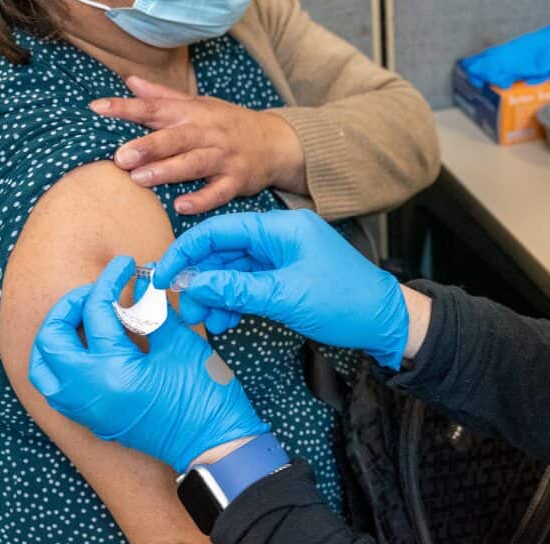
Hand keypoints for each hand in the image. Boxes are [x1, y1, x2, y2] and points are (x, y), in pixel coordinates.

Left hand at [29, 256, 269, 472]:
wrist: (215, 444)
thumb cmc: (204, 395)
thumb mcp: (180, 344)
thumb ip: (152, 311)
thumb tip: (139, 284)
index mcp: (109, 371)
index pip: (96, 312)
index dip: (111, 280)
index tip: (126, 264)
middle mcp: (86, 393)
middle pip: (51, 340)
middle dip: (69, 307)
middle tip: (97, 290)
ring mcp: (86, 410)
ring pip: (45, 368)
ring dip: (57, 337)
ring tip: (84, 317)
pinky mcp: (94, 419)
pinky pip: (58, 387)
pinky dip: (63, 361)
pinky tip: (89, 345)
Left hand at [90, 76, 305, 215]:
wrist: (276, 142)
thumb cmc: (229, 123)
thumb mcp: (200, 104)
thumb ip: (164, 96)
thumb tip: (129, 81)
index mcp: (194, 113)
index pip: (156, 107)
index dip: (126, 108)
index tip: (97, 109)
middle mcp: (208, 133)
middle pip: (175, 138)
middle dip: (148, 145)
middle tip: (120, 156)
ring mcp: (224, 157)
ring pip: (194, 163)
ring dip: (167, 171)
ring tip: (139, 179)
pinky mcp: (237, 180)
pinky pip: (219, 191)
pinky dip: (202, 199)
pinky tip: (182, 205)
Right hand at [154, 210, 411, 369]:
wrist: (385, 322)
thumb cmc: (346, 302)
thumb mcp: (286, 296)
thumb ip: (237, 289)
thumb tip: (193, 284)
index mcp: (282, 228)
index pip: (221, 229)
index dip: (188, 251)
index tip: (164, 275)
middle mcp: (280, 238)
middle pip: (224, 252)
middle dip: (200, 280)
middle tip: (184, 309)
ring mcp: (282, 259)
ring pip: (233, 272)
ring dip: (215, 295)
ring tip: (204, 320)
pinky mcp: (285, 280)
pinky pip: (248, 286)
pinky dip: (233, 302)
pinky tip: (224, 320)